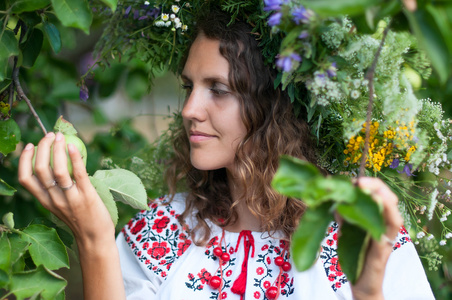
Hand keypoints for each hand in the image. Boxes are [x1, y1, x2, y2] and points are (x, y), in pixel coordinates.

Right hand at [18, 132, 114, 246]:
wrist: (95, 239)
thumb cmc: (80, 219)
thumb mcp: (61, 206)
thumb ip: (56, 189)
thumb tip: (59, 163)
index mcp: (45, 202)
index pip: (25, 179)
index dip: (24, 160)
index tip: (30, 146)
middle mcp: (54, 200)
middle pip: (40, 170)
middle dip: (43, 149)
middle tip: (50, 136)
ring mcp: (70, 198)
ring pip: (57, 171)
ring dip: (57, 150)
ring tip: (60, 137)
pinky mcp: (86, 196)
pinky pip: (78, 174)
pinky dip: (74, 158)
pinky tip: (73, 146)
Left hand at [350, 177, 403, 299]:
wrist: (359, 283)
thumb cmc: (355, 255)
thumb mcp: (346, 229)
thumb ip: (343, 214)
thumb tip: (333, 196)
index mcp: (379, 219)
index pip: (380, 195)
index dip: (370, 184)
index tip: (353, 179)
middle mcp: (386, 227)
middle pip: (390, 201)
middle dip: (376, 187)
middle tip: (359, 181)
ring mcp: (387, 240)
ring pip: (394, 217)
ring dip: (383, 201)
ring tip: (370, 191)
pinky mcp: (382, 254)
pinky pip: (385, 237)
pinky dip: (381, 225)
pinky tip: (374, 215)